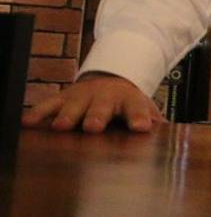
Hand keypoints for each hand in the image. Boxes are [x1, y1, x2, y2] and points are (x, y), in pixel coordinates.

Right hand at [21, 72, 162, 133]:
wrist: (110, 79)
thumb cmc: (128, 103)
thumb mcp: (145, 109)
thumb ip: (156, 121)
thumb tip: (174, 137)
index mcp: (129, 100)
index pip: (137, 108)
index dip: (140, 117)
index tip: (142, 127)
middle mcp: (105, 97)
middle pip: (102, 107)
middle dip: (97, 116)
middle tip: (93, 127)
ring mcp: (82, 96)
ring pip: (74, 105)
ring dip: (68, 115)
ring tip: (61, 127)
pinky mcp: (63, 98)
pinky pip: (48, 105)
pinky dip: (38, 113)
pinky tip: (29, 123)